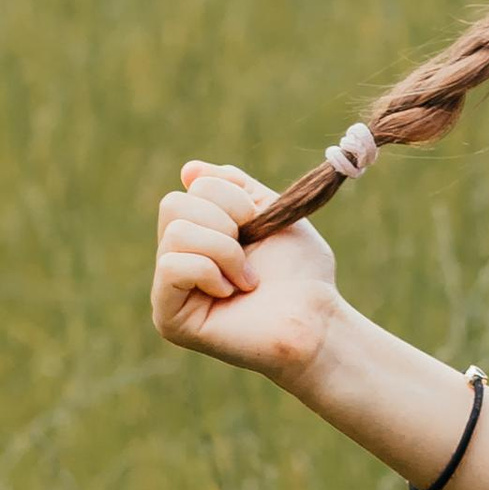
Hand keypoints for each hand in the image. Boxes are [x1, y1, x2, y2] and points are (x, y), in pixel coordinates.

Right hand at [151, 161, 341, 383]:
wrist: (318, 319)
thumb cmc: (302, 273)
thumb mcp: (271, 213)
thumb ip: (234, 188)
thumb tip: (189, 169)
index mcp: (201, 233)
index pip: (193, 187)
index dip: (234, 198)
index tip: (257, 225)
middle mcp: (178, 258)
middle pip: (174, 204)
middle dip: (225, 220)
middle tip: (250, 253)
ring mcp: (169, 289)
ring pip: (176, 233)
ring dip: (225, 250)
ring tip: (247, 279)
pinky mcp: (168, 317)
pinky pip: (172, 266)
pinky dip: (210, 272)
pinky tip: (231, 293)